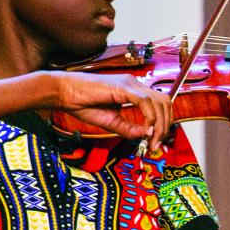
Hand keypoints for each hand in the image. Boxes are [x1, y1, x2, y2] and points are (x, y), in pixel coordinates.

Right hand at [45, 70, 172, 152]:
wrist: (64, 93)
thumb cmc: (83, 103)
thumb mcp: (110, 122)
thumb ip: (128, 128)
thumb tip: (145, 135)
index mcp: (133, 91)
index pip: (159, 105)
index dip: (162, 125)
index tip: (154, 143)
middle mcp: (135, 84)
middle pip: (164, 103)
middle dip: (165, 126)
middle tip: (156, 145)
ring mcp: (130, 83)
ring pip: (158, 102)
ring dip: (159, 124)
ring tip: (151, 141)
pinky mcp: (123, 86)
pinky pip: (145, 102)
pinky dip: (149, 117)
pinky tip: (144, 130)